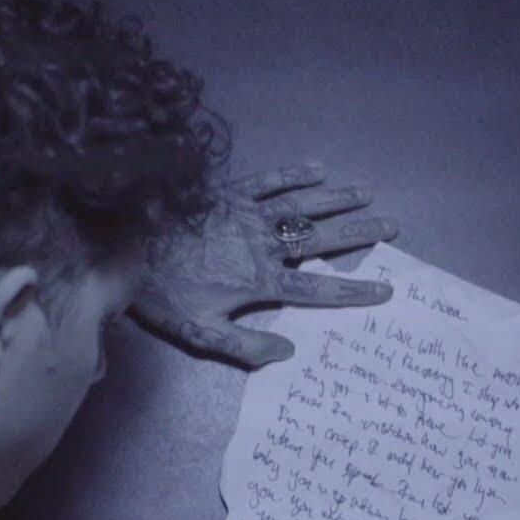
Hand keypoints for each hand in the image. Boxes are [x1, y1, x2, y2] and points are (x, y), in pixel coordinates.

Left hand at [131, 163, 397, 367]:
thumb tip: (289, 351)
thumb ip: (245, 347)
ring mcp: (247, 214)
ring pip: (302, 205)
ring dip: (336, 199)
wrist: (126, 247)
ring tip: (367, 193)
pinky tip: (318, 168)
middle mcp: (263, 244)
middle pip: (321, 239)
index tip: (386, 287)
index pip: (317, 289)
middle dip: (359, 234)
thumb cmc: (162, 294)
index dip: (354, 290)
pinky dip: (294, 173)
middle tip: (393, 227)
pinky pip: (269, 180)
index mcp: (260, 281)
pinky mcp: (229, 192)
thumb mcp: (200, 333)